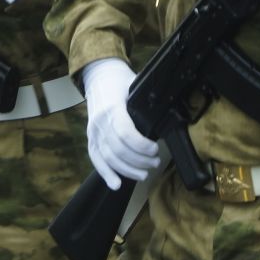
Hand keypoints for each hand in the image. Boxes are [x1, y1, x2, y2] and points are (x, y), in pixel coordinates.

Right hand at [83, 58, 162, 189]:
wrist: (98, 75)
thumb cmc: (120, 81)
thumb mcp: (136, 86)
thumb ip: (147, 102)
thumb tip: (168, 114)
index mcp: (113, 108)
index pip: (125, 133)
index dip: (141, 146)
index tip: (155, 149)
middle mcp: (100, 122)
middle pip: (118, 150)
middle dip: (139, 160)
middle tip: (155, 162)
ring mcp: (94, 131)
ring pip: (109, 158)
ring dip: (128, 170)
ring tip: (144, 173)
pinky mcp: (91, 137)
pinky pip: (96, 159)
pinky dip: (106, 173)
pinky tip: (117, 184)